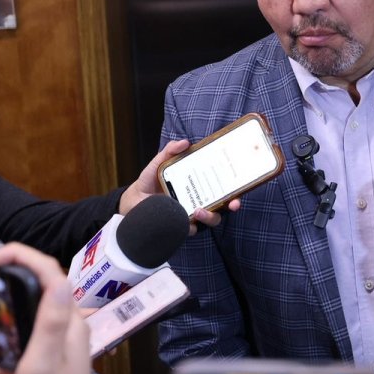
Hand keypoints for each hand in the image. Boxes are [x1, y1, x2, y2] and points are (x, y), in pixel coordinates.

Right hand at [0, 244, 92, 373]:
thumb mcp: (43, 362)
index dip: (23, 256)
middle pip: (36, 294)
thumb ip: (50, 320)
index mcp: (70, 327)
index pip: (53, 275)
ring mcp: (53, 355)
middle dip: (6, 282)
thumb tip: (58, 277)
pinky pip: (10, 359)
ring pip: (19, 327)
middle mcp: (65, 335)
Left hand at [118, 139, 238, 232]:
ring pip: (211, 220)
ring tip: (198, 211)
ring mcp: (192, 215)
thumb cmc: (151, 180)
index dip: (236, 189)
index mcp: (200, 185)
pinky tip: (183, 221)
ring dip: (210, 216)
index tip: (240, 188)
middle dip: (232, 205)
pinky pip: (190, 230)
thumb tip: (185, 142)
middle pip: (223, 206)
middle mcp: (200, 201)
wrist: (133, 199)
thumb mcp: (159, 162)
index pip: (223, 187)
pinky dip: (189, 227)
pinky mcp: (180, 227)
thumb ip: (170, 151)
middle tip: (232, 203)